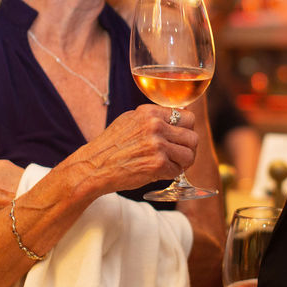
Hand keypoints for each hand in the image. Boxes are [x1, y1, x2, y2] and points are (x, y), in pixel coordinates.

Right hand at [64, 104, 198, 195]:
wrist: (94, 167)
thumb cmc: (110, 146)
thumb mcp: (130, 121)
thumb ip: (153, 119)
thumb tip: (176, 119)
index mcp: (150, 113)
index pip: (187, 117)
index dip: (187, 130)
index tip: (181, 137)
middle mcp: (155, 126)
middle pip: (192, 137)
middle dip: (188, 148)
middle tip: (179, 155)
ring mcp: (157, 146)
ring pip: (189, 155)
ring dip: (183, 162)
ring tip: (171, 164)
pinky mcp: (158, 165)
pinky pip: (178, 170)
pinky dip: (171, 174)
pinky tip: (159, 172)